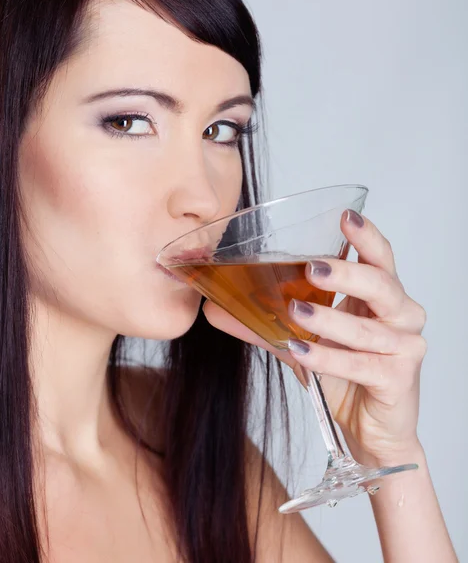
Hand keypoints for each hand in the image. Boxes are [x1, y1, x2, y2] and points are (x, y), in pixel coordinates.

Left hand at [202, 209, 427, 466]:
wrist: (367, 430)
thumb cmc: (343, 376)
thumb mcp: (302, 341)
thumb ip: (264, 323)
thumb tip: (213, 309)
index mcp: (380, 297)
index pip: (379, 258)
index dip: (366, 236)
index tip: (344, 217)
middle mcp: (400, 316)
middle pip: (381, 285)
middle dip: (346, 274)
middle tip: (311, 267)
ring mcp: (404, 348)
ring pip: (368, 327)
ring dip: (330, 320)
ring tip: (296, 313)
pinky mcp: (398, 379)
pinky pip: (361, 364)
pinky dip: (329, 359)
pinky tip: (302, 353)